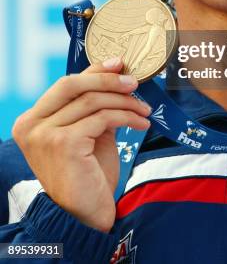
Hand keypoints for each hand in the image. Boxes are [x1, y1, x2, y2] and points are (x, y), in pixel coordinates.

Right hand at [12, 58, 150, 231]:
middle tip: (134, 83)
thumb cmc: (88, 173)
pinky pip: (102, 118)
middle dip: (107, 80)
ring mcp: (45, 134)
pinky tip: (141, 124)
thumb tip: (115, 68)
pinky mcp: (64, 143)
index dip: (94, 71)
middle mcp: (31, 125)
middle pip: (73, 84)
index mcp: (31, 120)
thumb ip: (92, 103)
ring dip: (124, 102)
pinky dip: (126, 117)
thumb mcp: (88, 131)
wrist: (86, 214)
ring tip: (144, 110)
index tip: (119, 64)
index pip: (66, 84)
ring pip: (92, 101)